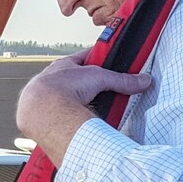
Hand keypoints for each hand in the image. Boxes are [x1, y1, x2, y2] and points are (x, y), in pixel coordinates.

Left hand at [16, 51, 150, 166]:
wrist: (41, 110)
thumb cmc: (59, 87)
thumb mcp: (97, 77)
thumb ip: (120, 79)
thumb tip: (141, 80)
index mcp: (63, 66)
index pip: (86, 58)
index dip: (100, 59)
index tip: (113, 62)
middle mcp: (55, 81)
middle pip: (79, 82)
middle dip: (93, 87)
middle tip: (108, 93)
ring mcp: (51, 100)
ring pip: (70, 100)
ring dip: (83, 104)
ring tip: (98, 111)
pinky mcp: (50, 117)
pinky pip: (65, 117)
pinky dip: (75, 119)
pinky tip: (83, 123)